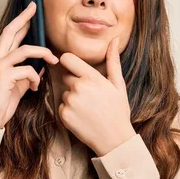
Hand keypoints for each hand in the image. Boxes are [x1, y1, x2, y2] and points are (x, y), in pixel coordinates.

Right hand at [0, 1, 58, 129]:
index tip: (30, 10)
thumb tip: (41, 66)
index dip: (20, 21)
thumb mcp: (18, 87)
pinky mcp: (2, 77)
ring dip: (42, 53)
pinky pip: (27, 70)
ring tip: (53, 59)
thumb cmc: (0, 105)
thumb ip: (27, 75)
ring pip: (24, 50)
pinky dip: (35, 78)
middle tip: (34, 7)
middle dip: (24, 18)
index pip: (9, 35)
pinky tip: (35, 87)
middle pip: (10, 31)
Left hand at [58, 37, 135, 155]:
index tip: (75, 69)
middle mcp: (78, 88)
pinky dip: (69, 111)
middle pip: (67, 77)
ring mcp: (70, 102)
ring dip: (73, 99)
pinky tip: (82, 117)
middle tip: (91, 97)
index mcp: (91, 77)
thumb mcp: (118, 84)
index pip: (67, 59)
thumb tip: (114, 40)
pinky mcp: (63, 115)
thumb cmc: (118, 110)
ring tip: (88, 109)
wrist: (114, 139)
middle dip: (75, 84)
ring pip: (65, 93)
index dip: (70, 63)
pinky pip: (62, 107)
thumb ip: (113, 60)